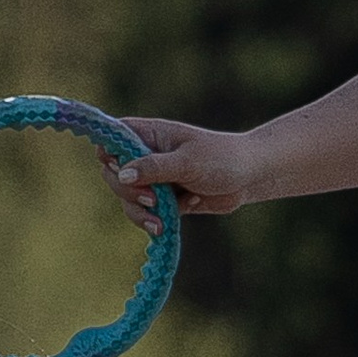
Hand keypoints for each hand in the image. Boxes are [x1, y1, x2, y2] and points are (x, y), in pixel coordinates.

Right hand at [108, 116, 260, 228]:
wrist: (249, 178)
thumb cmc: (221, 159)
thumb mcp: (187, 162)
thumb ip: (154, 167)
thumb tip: (122, 175)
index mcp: (149, 135)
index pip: (111, 138)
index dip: (108, 153)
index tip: (120, 168)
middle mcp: (146, 156)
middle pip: (113, 174)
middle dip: (128, 191)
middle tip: (152, 199)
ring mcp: (154, 179)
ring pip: (128, 199)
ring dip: (141, 212)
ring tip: (161, 221)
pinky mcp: (163, 200)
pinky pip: (145, 213)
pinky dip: (156, 219)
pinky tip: (176, 217)